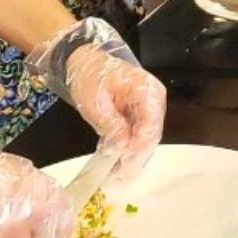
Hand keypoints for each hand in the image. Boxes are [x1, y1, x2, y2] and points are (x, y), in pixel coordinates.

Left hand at [26, 20, 167, 178]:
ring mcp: (147, 107)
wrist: (83, 62)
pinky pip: (136, 135)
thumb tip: (122, 147)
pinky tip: (114, 162)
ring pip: (145, 138)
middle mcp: (153, 99)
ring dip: (131, 156)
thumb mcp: (95, 101)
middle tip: (121, 174)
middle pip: (151, 134)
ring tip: (116, 173)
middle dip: (136, 156)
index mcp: (147, 90)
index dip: (140, 146)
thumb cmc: (90, 76)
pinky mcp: (138, 115)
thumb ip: (111, 124)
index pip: (150, 124)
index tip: (126, 162)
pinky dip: (126, 148)